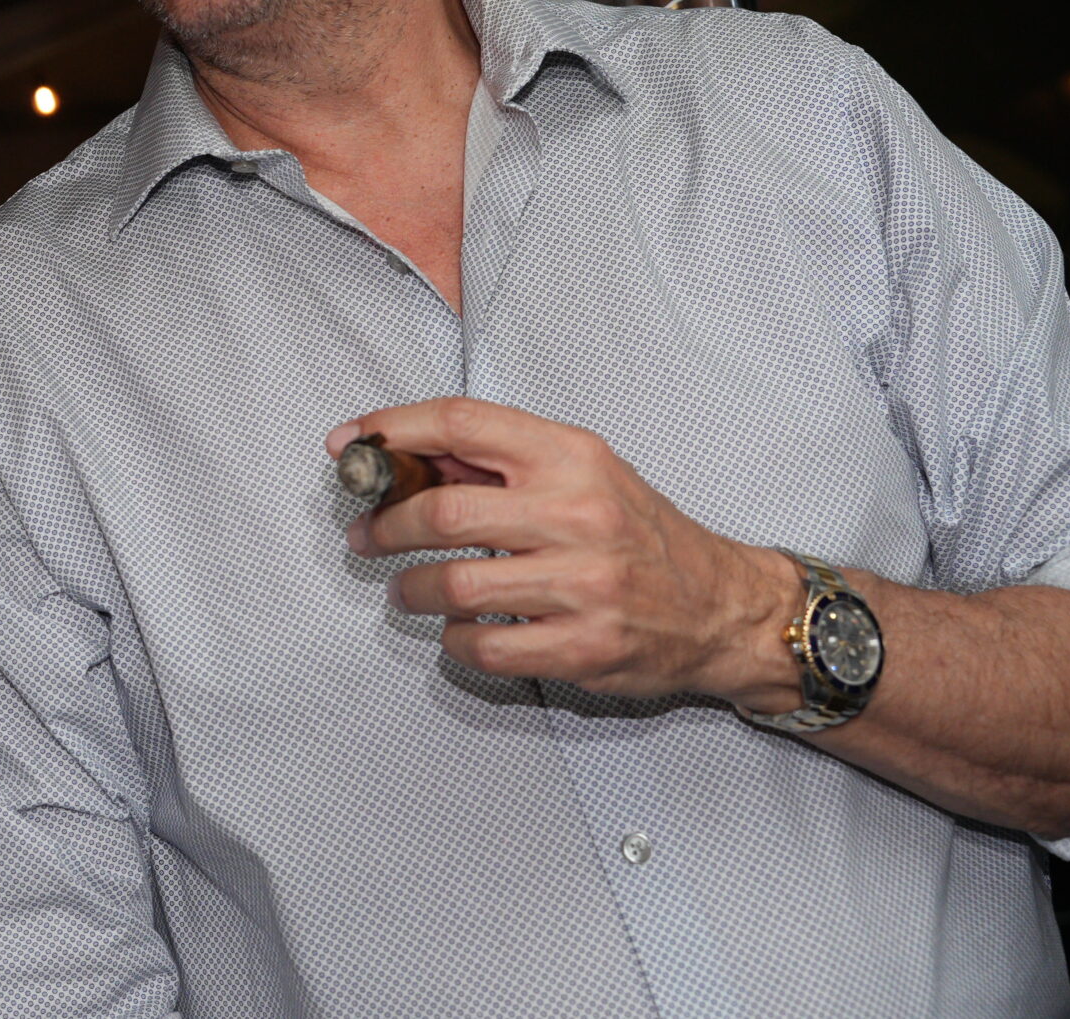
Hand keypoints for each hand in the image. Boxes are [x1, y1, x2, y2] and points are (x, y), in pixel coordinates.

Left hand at [335, 398, 805, 708]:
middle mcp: (578, 513)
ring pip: (452, 586)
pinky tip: (457, 629)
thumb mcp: (581, 472)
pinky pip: (482, 645)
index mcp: (570, 455)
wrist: (723, 606)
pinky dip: (453, 640)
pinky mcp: (583, 647)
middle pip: (441, 512)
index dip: (389, 430)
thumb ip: (499, 462)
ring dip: (409, 589)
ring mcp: (583, 585)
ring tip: (405, 589)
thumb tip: (402, 454)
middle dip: (385, 526)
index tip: (346, 445)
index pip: (459, 422)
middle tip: (365, 537)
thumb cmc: (639, 532)